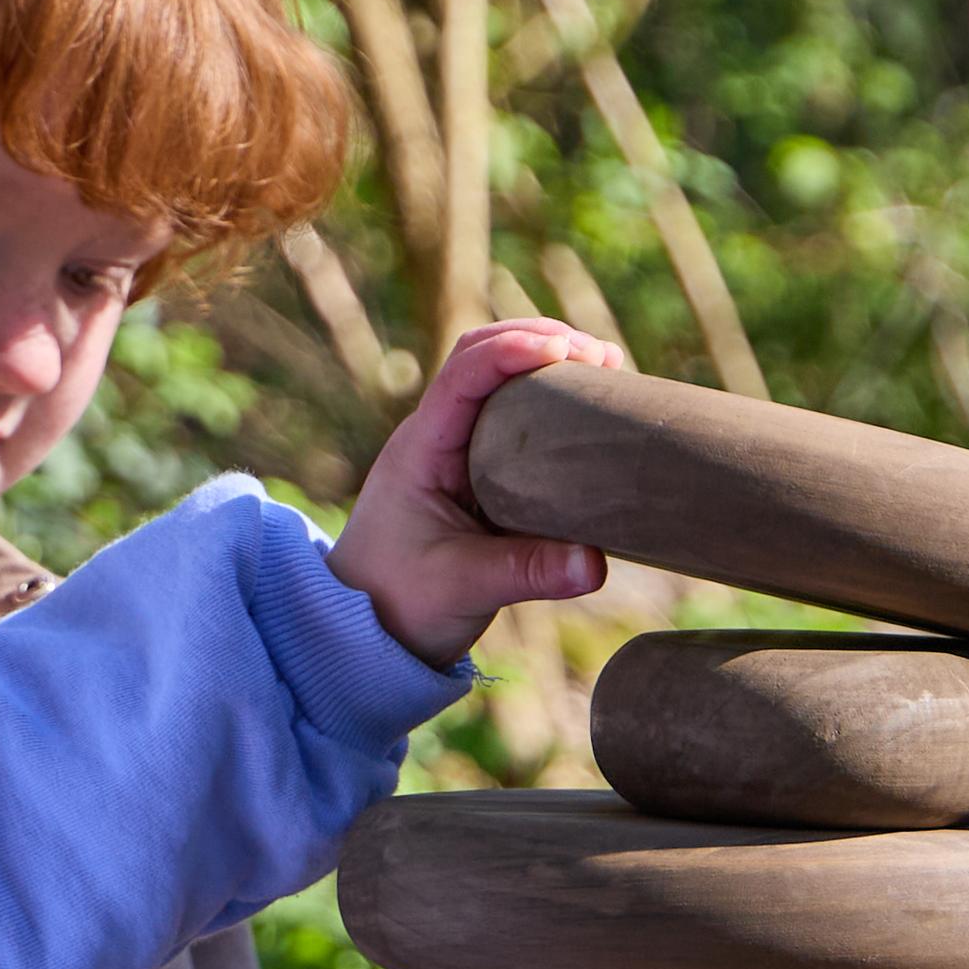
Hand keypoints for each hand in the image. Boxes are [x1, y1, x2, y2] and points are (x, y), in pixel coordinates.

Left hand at [328, 320, 614, 663]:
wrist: (364, 628)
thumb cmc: (400, 603)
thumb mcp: (465, 588)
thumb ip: (528, 573)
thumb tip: (596, 563)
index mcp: (421, 450)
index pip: (463, 374)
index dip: (514, 350)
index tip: (568, 352)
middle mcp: (435, 436)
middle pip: (480, 355)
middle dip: (540, 341)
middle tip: (602, 357)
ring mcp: (453, 450)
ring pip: (496, 379)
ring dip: (546, 363)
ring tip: (604, 369)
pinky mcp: (474, 472)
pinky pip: (511, 417)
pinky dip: (548, 400)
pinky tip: (588, 409)